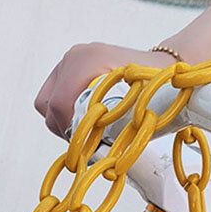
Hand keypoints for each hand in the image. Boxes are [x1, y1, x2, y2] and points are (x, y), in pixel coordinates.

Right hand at [34, 43, 176, 137]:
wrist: (162, 68)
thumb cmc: (154, 88)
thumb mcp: (133, 109)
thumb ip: (108, 128)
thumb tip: (92, 154)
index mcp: (86, 62)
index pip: (59, 105)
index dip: (70, 131)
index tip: (87, 146)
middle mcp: (74, 57)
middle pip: (49, 107)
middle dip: (67, 129)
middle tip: (89, 141)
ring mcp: (70, 61)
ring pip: (48, 104)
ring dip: (65, 123)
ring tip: (89, 131)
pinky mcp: (70, 69)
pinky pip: (54, 97)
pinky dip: (66, 114)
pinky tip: (85, 120)